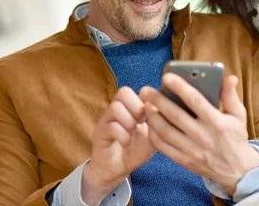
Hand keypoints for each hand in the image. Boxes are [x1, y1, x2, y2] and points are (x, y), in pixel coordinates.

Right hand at [82, 87, 155, 205]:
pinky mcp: (99, 134)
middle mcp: (114, 110)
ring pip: (116, 107)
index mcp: (127, 107)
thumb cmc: (134, 151)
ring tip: (132, 133)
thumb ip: (157, 123)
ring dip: (129, 122)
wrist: (118, 169)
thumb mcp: (152, 137)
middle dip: (137, 108)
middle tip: (140, 123)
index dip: (143, 100)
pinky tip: (126, 143)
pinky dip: (123, 136)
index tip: (147, 116)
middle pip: (123, 92)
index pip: (132, 89)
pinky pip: (112, 127)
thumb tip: (159, 106)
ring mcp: (105, 121)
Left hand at [139, 73, 258, 194]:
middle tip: (146, 90)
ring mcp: (192, 150)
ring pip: (166, 132)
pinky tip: (150, 124)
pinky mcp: (185, 160)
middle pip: (175, 115)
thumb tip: (230, 77)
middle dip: (158, 101)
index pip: (195, 100)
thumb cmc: (235, 138)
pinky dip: (154, 135)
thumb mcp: (238, 116)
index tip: (166, 77)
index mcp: (217, 122)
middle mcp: (203, 136)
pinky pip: (164, 147)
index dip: (180, 87)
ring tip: (145, 105)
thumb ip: (230, 96)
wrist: (238, 171)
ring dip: (153, 117)